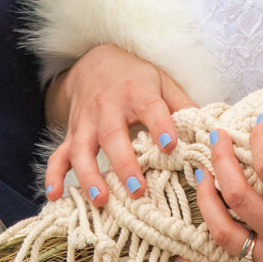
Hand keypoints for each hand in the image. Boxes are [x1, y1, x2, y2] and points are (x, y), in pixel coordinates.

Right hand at [43, 43, 194, 207]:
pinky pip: (58, 155)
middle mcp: (108, 107)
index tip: (170, 146)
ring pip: (82, 149)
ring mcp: (86, 122)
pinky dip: (53, 175)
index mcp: (137, 91)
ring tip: (101, 199)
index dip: (161, 125)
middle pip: (113, 135)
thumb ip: (183, 105)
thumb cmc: (136, 77)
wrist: (95, 62)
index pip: (150, 107)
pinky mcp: (71, 133)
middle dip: (124, 164)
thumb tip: (209, 131)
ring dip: (89, 175)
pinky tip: (54, 195)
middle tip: (138, 191)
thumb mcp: (162, 81)